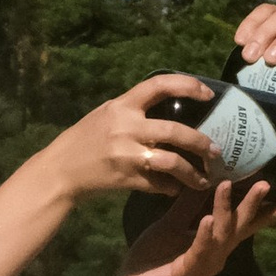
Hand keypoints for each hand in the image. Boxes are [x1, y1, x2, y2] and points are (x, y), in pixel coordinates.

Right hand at [49, 73, 223, 202]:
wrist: (59, 172)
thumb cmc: (83, 140)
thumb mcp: (105, 114)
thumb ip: (133, 110)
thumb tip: (167, 107)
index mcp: (122, 105)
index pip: (160, 86)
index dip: (188, 86)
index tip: (208, 94)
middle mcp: (126, 127)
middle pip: (176, 131)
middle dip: (201, 143)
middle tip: (215, 152)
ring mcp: (127, 154)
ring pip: (172, 162)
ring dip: (192, 173)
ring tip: (203, 180)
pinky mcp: (126, 178)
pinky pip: (158, 184)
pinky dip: (171, 188)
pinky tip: (176, 190)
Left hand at [112, 177, 275, 275]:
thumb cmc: (152, 257)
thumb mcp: (172, 223)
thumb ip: (189, 204)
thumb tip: (205, 177)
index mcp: (216, 242)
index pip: (246, 223)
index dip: (269, 212)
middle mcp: (217, 254)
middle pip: (241, 226)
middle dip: (253, 205)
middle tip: (265, 183)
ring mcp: (205, 264)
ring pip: (222, 235)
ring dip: (226, 210)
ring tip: (226, 185)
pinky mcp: (188, 271)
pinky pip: (200, 250)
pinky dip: (205, 234)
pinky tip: (207, 219)